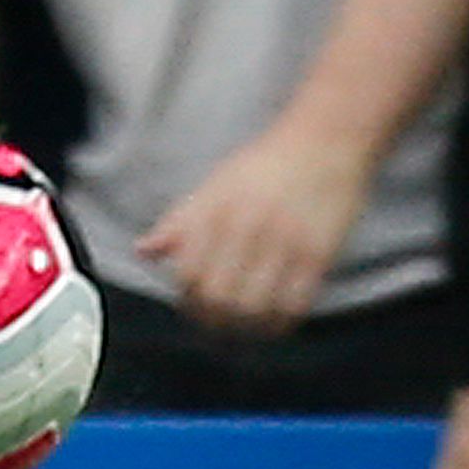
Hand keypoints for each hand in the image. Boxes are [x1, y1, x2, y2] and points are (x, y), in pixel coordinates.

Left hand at [136, 125, 373, 340]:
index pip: (189, 273)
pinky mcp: (320, 253)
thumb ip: (180, 222)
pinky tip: (275, 318)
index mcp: (217, 210)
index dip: (187, 297)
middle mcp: (248, 227)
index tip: (193, 303)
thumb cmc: (264, 166)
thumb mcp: (214, 185)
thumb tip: (143, 251)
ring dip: (247, 326)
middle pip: (220, 297)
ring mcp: (286, 241)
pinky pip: (295, 304)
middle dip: (214, 319)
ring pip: (256, 308)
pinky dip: (281, 321)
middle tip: (218, 321)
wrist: (325, 141)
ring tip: (245, 324)